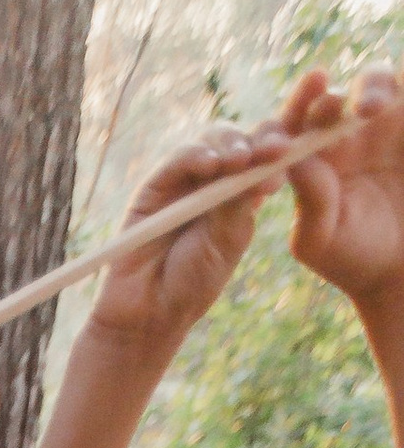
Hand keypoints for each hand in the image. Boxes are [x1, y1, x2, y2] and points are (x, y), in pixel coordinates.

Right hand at [84, 124, 281, 355]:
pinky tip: (210, 163)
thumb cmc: (193, 281)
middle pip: (242, 140)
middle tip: (276, 149)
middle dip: (261, 138)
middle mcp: (215, 180)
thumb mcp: (228, 238)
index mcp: (243, 194)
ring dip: (230, 144)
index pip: (266, 156)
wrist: (151, 309)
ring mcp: (185, 179)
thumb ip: (241, 199)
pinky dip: (195, 154)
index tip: (296, 150)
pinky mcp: (156, 184)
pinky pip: (178, 158)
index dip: (283, 145)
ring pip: (212, 140)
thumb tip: (267, 162)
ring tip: (241, 160)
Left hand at [282, 64, 403, 311]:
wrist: (401, 269)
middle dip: (332, 98)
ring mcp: (384, 121)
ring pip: (377, 82)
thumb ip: (309, 202)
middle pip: (335, 96)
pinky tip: (400, 101)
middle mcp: (344, 131)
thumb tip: (292, 159)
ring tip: (372, 109)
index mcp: (310, 155)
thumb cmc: (354, 257)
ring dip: (374, 86)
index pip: (293, 122)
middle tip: (336, 111)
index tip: (289, 123)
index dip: (289, 112)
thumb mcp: (321, 239)